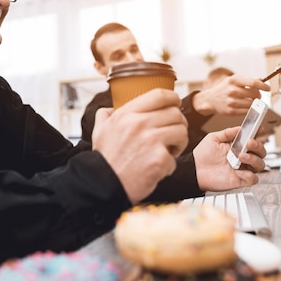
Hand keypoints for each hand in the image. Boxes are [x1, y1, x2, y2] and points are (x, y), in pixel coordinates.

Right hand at [92, 88, 187, 203]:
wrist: (103, 185)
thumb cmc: (104, 160)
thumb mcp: (99, 131)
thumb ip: (105, 115)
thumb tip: (111, 108)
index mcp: (126, 114)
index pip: (159, 95)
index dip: (173, 98)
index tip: (175, 104)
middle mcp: (139, 123)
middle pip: (175, 113)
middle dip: (178, 124)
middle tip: (172, 136)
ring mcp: (151, 140)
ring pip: (181, 132)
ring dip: (179, 143)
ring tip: (168, 151)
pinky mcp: (159, 159)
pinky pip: (176, 158)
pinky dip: (169, 165)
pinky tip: (158, 168)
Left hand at [192, 127, 266, 191]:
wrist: (195, 170)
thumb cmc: (203, 155)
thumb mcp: (214, 138)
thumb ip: (228, 133)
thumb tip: (240, 127)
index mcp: (238, 146)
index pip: (253, 140)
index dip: (258, 134)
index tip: (259, 128)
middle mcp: (242, 157)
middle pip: (261, 152)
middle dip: (258, 146)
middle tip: (249, 143)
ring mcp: (242, 168)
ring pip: (260, 165)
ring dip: (254, 159)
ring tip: (241, 156)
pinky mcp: (240, 180)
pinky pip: (253, 179)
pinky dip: (249, 175)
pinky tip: (238, 171)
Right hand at [193, 74, 270, 115]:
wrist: (210, 99)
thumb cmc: (224, 88)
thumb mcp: (234, 80)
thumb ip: (248, 80)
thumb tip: (262, 80)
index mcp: (234, 80)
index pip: (253, 83)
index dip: (263, 86)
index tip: (267, 88)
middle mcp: (232, 90)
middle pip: (255, 94)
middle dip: (259, 95)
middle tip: (257, 95)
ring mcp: (231, 101)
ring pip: (252, 103)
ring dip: (254, 103)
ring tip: (251, 101)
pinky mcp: (230, 111)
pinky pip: (246, 111)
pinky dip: (249, 109)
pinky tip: (247, 106)